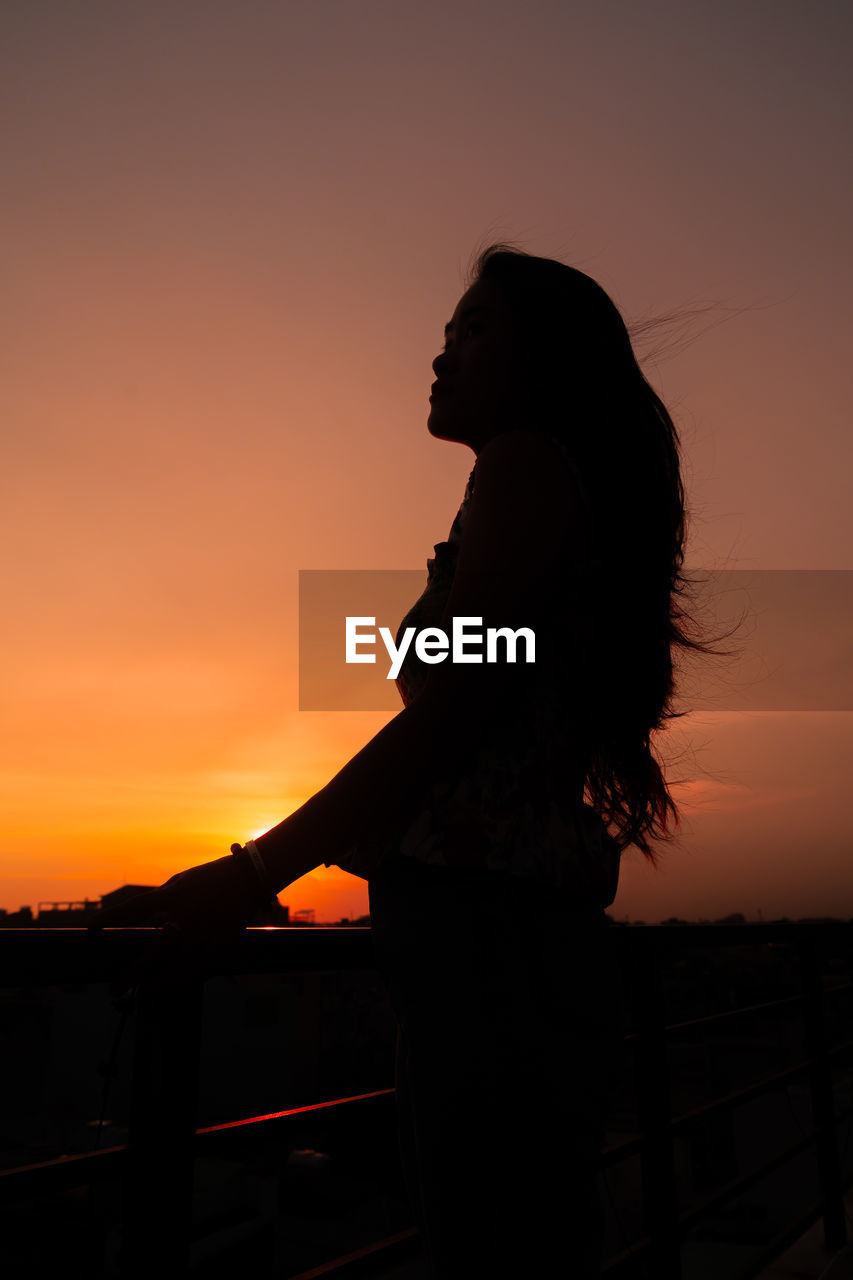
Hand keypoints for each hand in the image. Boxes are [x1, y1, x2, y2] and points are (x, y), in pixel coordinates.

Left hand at [88, 853, 264, 994]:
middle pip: (154, 952)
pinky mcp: (219, 943)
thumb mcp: (181, 881)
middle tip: (115, 989)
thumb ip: (161, 901)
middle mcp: (186, 917)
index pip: (134, 909)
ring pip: (177, 969)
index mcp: (173, 895)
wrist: (249, 878)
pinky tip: (170, 985)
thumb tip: (141, 920)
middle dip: (133, 974)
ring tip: (144, 993)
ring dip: (158, 984)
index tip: (91, 929)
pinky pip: (197, 968)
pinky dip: (182, 978)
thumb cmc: (210, 877)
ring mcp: (204, 933)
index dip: (110, 918)